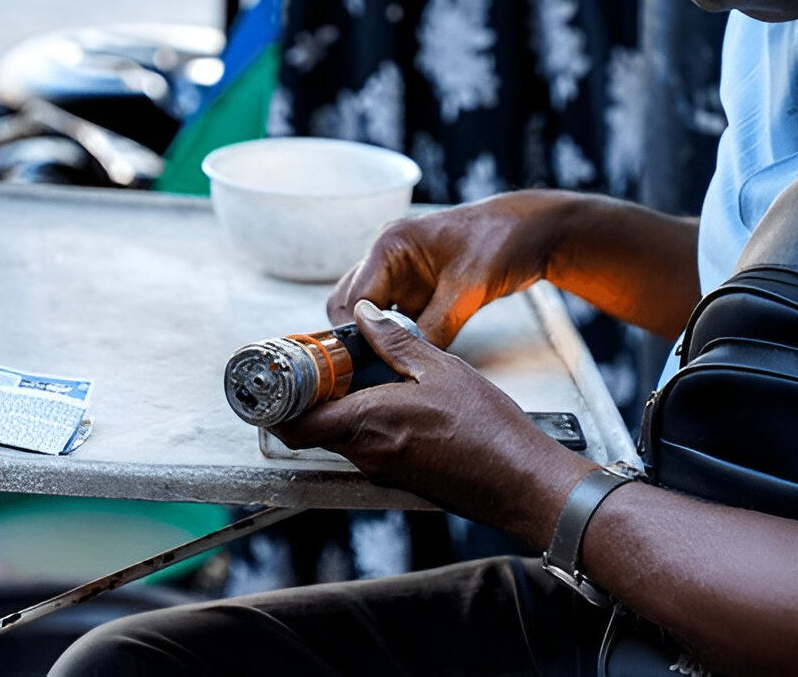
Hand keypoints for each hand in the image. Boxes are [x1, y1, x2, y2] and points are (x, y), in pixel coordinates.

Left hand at [274, 299, 591, 545]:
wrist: (520, 481)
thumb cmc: (488, 429)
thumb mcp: (440, 369)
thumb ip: (395, 341)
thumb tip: (363, 316)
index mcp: (368, 423)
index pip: (294, 423)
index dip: (277, 402)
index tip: (282, 374)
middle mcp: (366, 453)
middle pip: (312, 429)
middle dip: (308, 398)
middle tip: (321, 364)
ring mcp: (381, 469)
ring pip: (338, 437)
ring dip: (338, 408)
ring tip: (360, 374)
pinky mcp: (399, 476)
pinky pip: (364, 446)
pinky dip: (363, 422)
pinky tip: (391, 398)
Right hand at [327, 191, 564, 346]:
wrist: (532, 232)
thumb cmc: (501, 241)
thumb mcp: (468, 289)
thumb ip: (435, 327)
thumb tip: (407, 364)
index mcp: (390, 246)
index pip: (351, 300)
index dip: (354, 336)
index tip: (365, 367)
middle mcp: (387, 258)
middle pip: (348, 307)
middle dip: (358, 340)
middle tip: (375, 371)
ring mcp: (400, 275)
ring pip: (368, 316)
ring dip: (377, 341)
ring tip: (391, 369)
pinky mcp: (416, 291)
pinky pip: (393, 321)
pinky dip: (396, 339)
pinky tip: (410, 358)